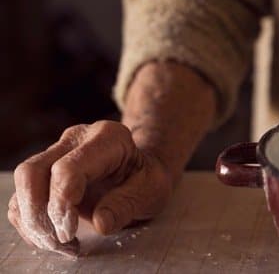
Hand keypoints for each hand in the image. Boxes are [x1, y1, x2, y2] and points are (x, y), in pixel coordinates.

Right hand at [8, 121, 172, 255]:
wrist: (142, 174)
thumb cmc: (147, 180)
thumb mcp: (151, 192)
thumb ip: (127, 204)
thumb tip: (100, 222)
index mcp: (108, 138)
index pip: (67, 169)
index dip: (61, 204)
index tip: (69, 233)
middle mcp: (77, 138)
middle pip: (33, 172)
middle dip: (38, 214)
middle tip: (61, 242)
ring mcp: (57, 151)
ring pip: (23, 183)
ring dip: (32, 221)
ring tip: (60, 244)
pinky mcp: (45, 171)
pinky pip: (22, 196)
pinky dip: (30, 222)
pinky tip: (53, 237)